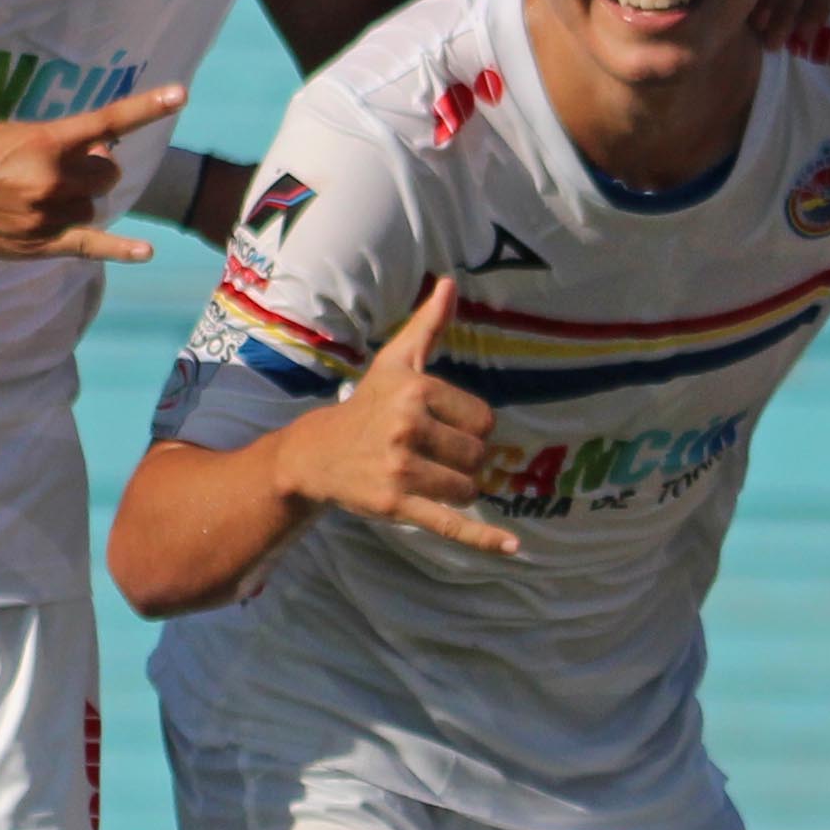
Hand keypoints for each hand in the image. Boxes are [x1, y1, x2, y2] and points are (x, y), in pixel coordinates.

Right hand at [0, 83, 192, 263]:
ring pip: (93, 208)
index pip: (108, 121)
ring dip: (79, 201)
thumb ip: (58, 143)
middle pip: (106, 175)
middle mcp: (52, 180)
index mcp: (45, 142)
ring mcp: (47, 216)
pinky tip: (145, 251)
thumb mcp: (12, 133)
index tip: (181, 94)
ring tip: (40, 197)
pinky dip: (120, 250)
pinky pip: (91, 247)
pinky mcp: (39, 244)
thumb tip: (100, 150)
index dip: (147, 107)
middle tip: (65, 168)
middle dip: (93, 171)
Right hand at [276, 276, 520, 556]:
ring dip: (456, 489)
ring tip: (425, 478)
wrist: (316, 454)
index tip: (439, 427)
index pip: (483, 421)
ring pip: (468, 488)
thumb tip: (451, 282)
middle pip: (478, 456)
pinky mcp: (395, 505)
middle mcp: (407, 427)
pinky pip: (450, 523)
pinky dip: (483, 539)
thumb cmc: (366, 405)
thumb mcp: (395, 362)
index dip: (469, 428)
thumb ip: (428, 325)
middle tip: (430, 455)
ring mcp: (400, 469)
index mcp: (415, 390)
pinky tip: (512, 547)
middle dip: (463, 460)